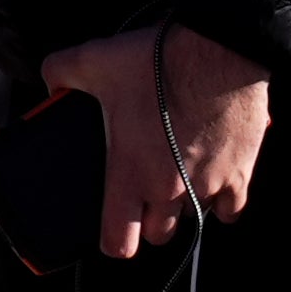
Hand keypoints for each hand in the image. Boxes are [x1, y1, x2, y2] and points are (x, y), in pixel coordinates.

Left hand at [36, 23, 273, 256]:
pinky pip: (231, 209)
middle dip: (151, 222)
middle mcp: (168, 189)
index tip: (115, 230)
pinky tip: (216, 180)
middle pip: (158, 235)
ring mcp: (207, 185)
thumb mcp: (93, 60)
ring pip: (195, 220)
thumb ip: (61, 74)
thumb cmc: (157, 60)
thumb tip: (51, 82)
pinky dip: (224, 201)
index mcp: (129, 172)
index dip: (114, 241)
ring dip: (186, 206)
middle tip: (147, 197)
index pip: (118, 240)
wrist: (219, 50)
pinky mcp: (239, 174)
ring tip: (181, 179)